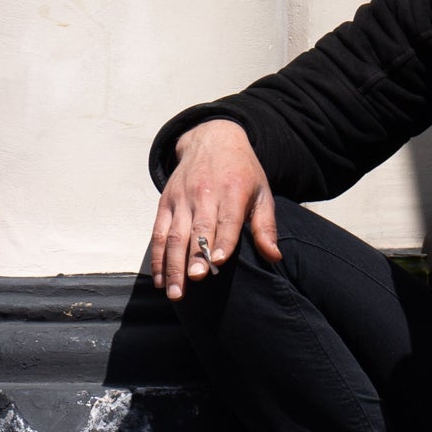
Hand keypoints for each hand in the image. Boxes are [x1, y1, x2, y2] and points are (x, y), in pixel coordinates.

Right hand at [148, 119, 279, 299]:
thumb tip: (274, 256)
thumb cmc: (242, 172)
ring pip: (173, 235)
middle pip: (197, 230)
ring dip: (172, 265)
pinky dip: (157, 258)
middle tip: (193, 282)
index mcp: (232, 191)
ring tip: (174, 293)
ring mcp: (181, 199)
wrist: (212, 139)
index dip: (222, 241)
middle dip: (193, 257)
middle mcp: (204, 194)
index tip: (219, 262)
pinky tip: (160, 279)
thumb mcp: (261, 193)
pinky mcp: (166, 203)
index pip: (227, 220)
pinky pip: (158, 233)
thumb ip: (266, 227)